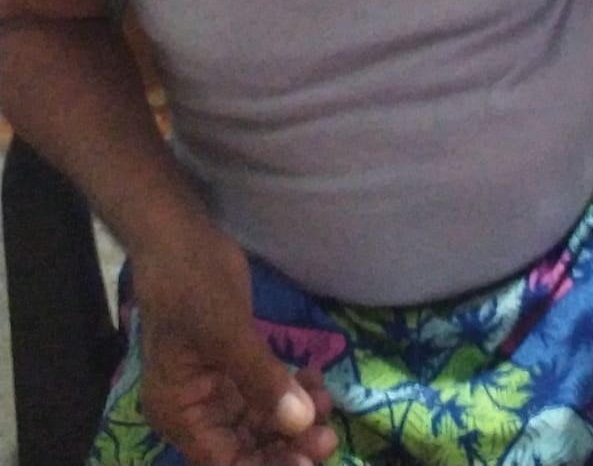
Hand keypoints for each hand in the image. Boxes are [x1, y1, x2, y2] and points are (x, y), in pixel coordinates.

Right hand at [133, 221, 337, 465]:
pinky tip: (316, 379)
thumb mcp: (225, 331)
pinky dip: (291, 391)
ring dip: (295, 419)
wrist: (180, 235)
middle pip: (245, 448)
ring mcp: (215, 388)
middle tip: (328, 436)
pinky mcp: (233, 366)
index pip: (223, 461)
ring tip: (326, 401)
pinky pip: (266, 393)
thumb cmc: (191, 283)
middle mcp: (194, 409)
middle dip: (286, 446)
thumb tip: (301, 424)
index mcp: (179, 412)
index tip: (306, 461)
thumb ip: (261, 379)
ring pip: (261, 423)